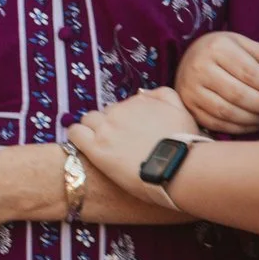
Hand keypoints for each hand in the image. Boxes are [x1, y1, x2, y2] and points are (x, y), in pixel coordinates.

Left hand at [67, 86, 204, 214]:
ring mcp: (106, 129)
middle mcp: (119, 112)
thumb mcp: (181, 109)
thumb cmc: (184, 143)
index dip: (123, 120)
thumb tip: (143, 92)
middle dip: (108, 124)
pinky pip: (75, 133)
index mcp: (137, 102)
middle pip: (104, 113)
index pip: (121, 106)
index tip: (129, 133)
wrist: (178, 167)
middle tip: (117, 143)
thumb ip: (163, 95)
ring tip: (100, 145)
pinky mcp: (96, 148)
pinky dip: (76, 135)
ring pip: (88, 120)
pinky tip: (82, 144)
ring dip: (91, 129)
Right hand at [176, 31, 258, 132]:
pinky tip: (255, 124)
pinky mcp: (189, 108)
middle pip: (240, 95)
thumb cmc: (222, 50)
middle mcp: (200, 69)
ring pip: (228, 112)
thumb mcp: (244, 44)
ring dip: (255, 119)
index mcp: (217, 49)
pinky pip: (217, 123)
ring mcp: (191, 91)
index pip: (251, 73)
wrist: (189, 57)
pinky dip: (240, 128)